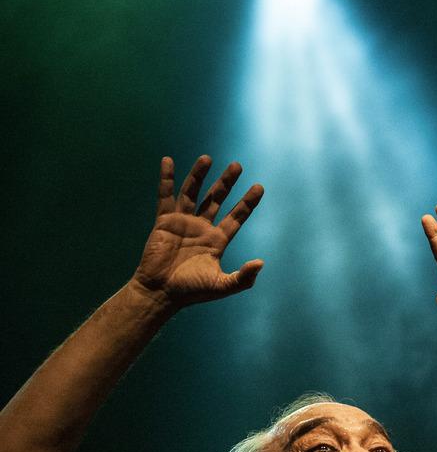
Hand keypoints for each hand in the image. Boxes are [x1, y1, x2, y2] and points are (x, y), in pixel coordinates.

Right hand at [131, 156, 263, 308]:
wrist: (160, 293)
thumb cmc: (190, 292)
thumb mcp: (221, 286)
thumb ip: (242, 278)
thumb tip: (260, 263)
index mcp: (217, 240)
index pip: (237, 216)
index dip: (247, 202)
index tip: (259, 187)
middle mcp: (202, 227)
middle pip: (216, 199)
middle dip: (226, 182)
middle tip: (237, 166)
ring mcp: (183, 222)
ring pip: (192, 193)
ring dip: (199, 175)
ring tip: (207, 158)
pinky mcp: (164, 221)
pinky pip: (165, 196)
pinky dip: (166, 179)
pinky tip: (168, 161)